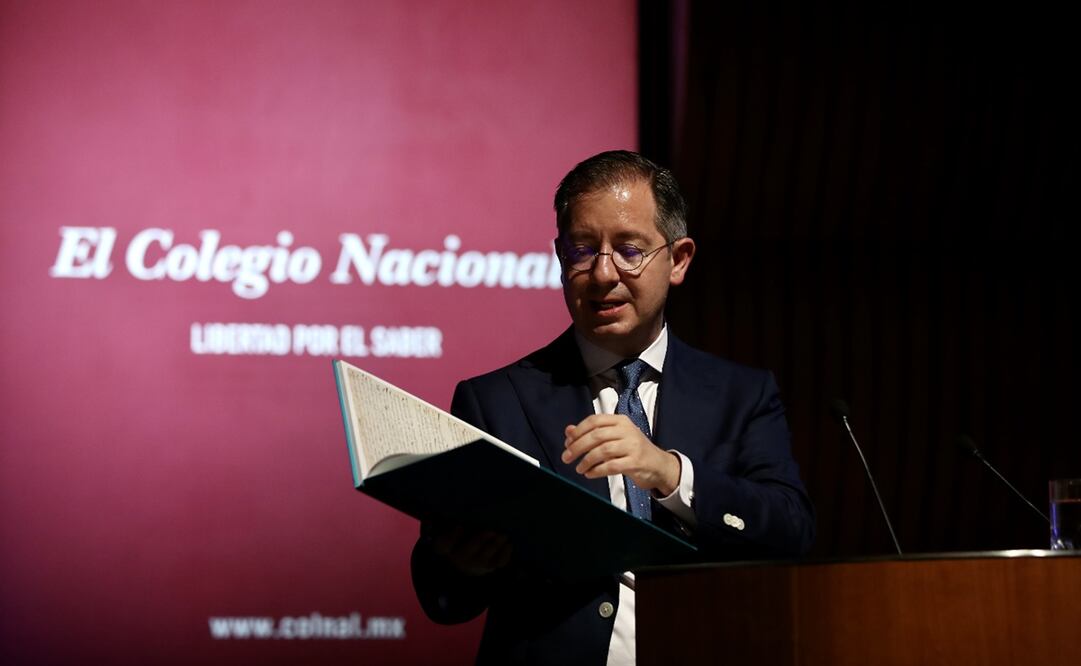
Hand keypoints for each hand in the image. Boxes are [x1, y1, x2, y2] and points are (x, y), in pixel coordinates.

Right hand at [431, 525, 511, 576]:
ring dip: (494, 547)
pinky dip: (505, 556)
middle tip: (490, 531)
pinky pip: (497, 564)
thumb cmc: (456, 540)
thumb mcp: (445, 532)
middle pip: (466, 553)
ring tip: (502, 535)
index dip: (450, 538)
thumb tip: (432, 518)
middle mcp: (459, 559)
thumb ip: (437, 526)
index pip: (442, 546)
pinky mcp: (489, 567)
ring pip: (483, 560)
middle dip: (478, 542)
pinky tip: (509, 544)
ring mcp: (475, 566)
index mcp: (445, 550)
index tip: (459, 526)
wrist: (466, 562)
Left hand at [561, 414, 680, 496]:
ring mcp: (633, 446)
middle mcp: (627, 430)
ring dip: (587, 460)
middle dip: (578, 447)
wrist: (658, 465)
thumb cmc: (633, 450)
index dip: (578, 431)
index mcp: (620, 421)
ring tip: (579, 468)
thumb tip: (569, 431)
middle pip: (596, 435)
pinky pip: (612, 466)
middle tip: (567, 457)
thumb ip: (592, 433)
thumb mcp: (614, 437)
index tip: (567, 442)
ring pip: (603, 450)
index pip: (594, 421)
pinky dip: (597, 470)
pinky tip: (590, 473)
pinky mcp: (636, 462)